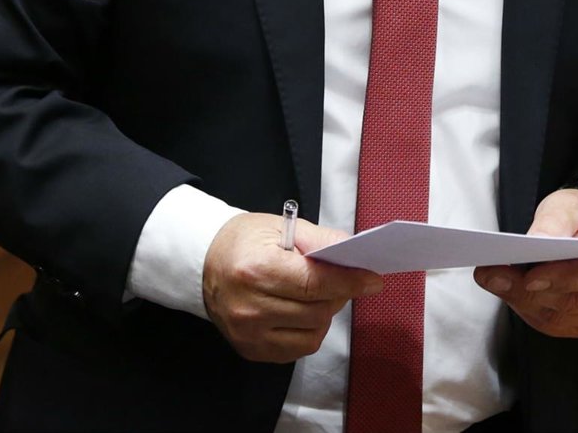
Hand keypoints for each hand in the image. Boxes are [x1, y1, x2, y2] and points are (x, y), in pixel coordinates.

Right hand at [203, 212, 382, 362]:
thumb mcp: (281, 226)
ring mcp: (249, 334)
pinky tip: (302, 310)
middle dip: (338, 294)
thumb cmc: (245, 240)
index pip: (315, 283)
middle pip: (317, 311)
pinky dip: (309, 330)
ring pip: (311, 334)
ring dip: (325, 314)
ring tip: (317, 293)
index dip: (349, 282)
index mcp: (257, 271)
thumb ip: (319, 240)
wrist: (204, 263)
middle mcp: (250, 308)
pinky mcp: (251, 350)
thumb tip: (351, 251)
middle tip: (341, 278)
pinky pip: (297, 349)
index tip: (373, 280)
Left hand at [472, 187, 577, 337]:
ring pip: (560, 317)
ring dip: (523, 300)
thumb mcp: (571, 204)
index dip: (564, 278)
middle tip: (494, 274)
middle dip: (530, 290)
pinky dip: (527, 309)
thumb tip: (538, 242)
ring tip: (494, 279)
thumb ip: (556, 223)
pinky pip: (554, 324)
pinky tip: (508, 290)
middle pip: (575, 301)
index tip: (530, 276)